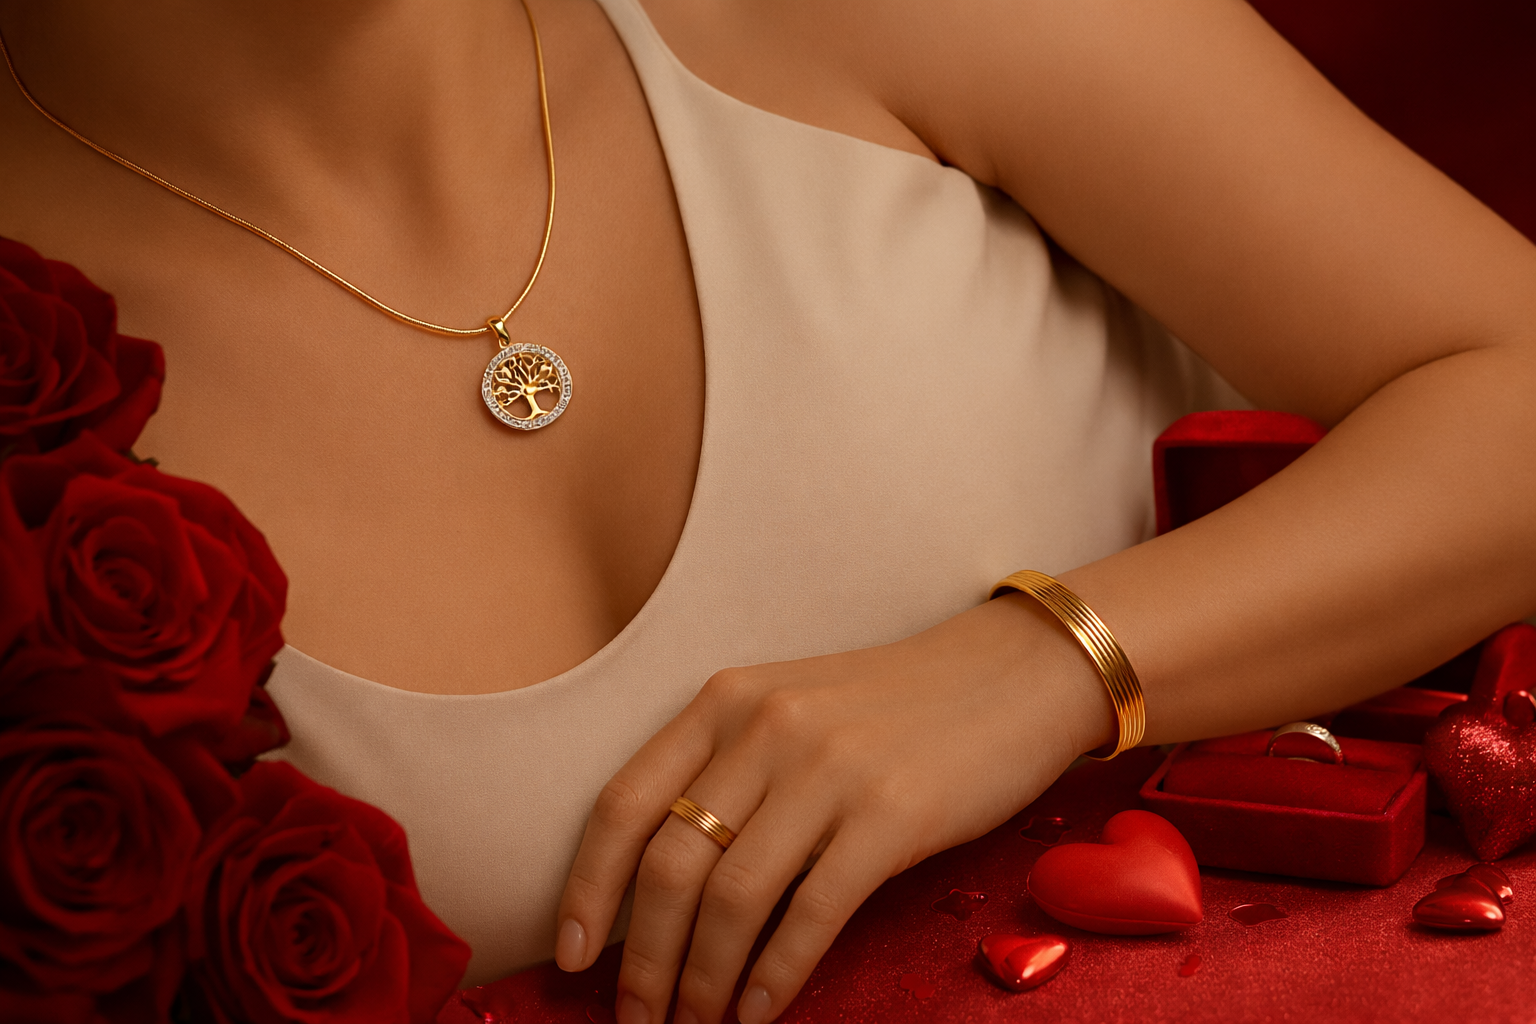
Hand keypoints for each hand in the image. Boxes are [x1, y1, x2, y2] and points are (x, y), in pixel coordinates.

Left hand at [553, 593, 1113, 1023]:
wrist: (1012, 676)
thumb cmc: (893, 709)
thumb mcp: (790, 713)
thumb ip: (725, 776)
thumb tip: (660, 893)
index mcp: (724, 702)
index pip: (623, 805)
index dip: (587, 891)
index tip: (574, 957)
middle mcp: (765, 727)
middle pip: (669, 864)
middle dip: (643, 959)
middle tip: (638, 1018)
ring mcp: (829, 768)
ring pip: (732, 897)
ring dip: (702, 979)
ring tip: (696, 1023)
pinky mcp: (893, 813)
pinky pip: (812, 912)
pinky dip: (775, 975)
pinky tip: (762, 1011)